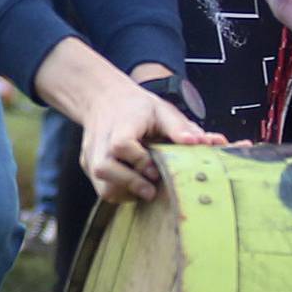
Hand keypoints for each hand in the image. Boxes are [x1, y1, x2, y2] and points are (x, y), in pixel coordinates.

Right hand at [34, 38, 223, 205]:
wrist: (103, 99)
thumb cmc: (136, 107)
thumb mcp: (161, 110)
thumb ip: (180, 127)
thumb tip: (203, 143)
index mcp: (119, 124)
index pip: (120, 144)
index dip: (138, 160)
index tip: (155, 169)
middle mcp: (100, 142)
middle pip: (104, 169)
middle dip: (131, 183)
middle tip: (152, 187)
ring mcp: (90, 156)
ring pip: (103, 187)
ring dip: (127, 191)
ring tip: (145, 186)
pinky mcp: (88, 167)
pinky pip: (103, 189)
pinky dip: (121, 192)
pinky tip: (134, 184)